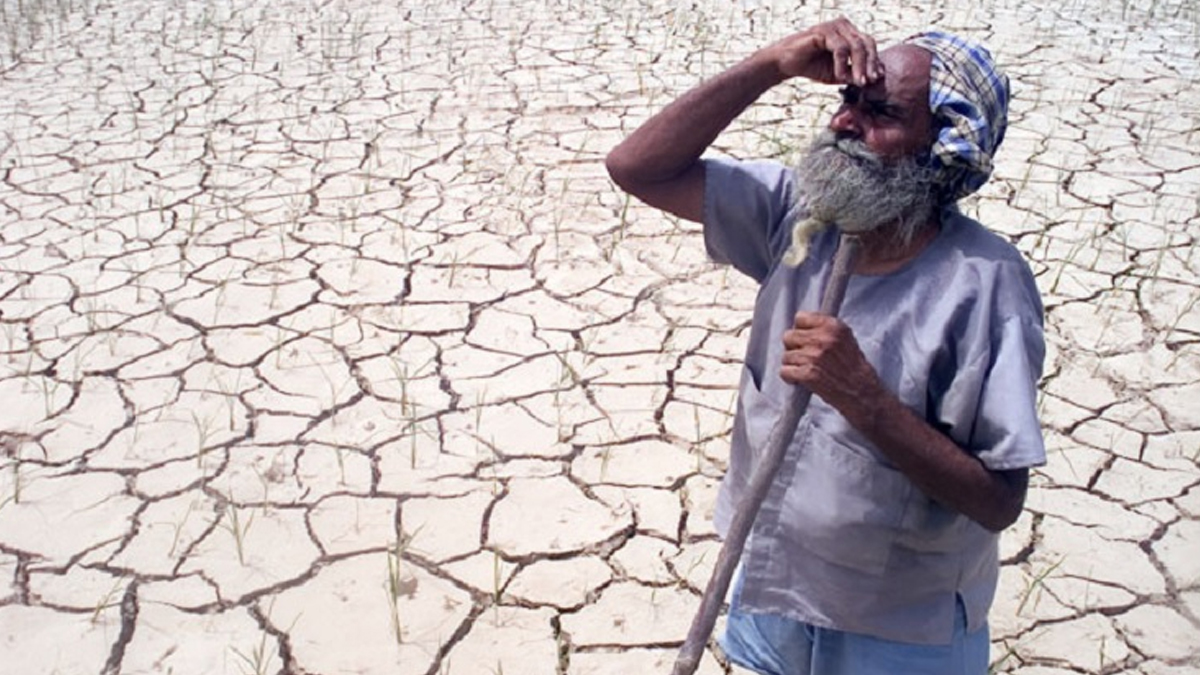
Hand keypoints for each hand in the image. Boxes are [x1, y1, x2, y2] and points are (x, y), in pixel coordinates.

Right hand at [762, 17, 882, 85]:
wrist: (786, 63)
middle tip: (869, 82)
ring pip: (856, 46)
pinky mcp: (824, 31)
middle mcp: (844, 26)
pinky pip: (840, 48)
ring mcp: (834, 27)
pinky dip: (843, 64)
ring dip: (859, 66)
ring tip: (858, 82)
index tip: (877, 79)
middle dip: (870, 64)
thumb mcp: (838, 74)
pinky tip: (840, 76)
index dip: (875, 62)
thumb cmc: (812, 66)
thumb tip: (873, 80)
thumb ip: (854, 73)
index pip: (869, 45)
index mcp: (850, 33)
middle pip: (866, 43)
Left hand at [780, 311, 883, 422]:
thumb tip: (801, 326)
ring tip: (807, 371)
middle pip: (789, 336)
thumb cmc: (854, 367)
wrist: (863, 393)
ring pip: (786, 356)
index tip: (806, 340)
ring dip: (793, 365)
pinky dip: (790, 378)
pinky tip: (801, 380)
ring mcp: (814, 356)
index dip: (801, 331)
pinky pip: (785, 371)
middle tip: (805, 358)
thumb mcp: (846, 338)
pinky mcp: (808, 374)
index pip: (800, 318)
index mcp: (833, 327)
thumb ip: (825, 329)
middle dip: (794, 348)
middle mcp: (823, 339)